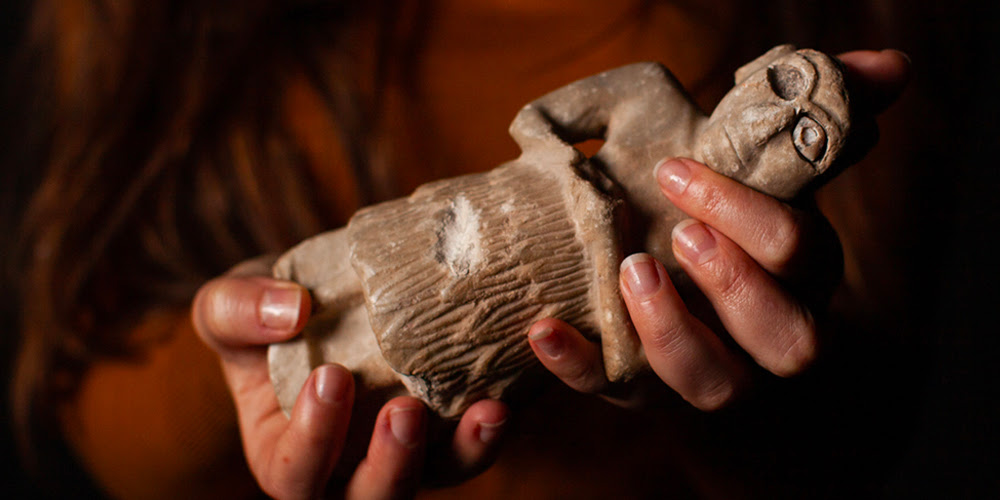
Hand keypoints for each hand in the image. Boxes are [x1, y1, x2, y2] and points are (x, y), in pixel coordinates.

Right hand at [192, 258, 508, 498]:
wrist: (316, 296)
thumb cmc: (260, 315)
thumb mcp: (228, 305)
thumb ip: (239, 310)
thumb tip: (291, 310)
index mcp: (284, 453)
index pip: (294, 469)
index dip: (314, 437)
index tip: (331, 377)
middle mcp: (345, 467)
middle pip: (372, 497)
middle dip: (392, 466)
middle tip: (406, 411)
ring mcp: (403, 448)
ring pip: (437, 475)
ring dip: (465, 452)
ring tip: (487, 411)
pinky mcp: (444, 421)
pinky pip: (473, 437)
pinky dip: (493, 422)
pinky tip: (510, 390)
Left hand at [527, 49, 911, 409]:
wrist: (680, 284)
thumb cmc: (726, 221)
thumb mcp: (762, 174)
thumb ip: (818, 124)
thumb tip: (888, 64)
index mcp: (801, 277)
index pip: (800, 254)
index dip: (747, 214)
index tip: (676, 170)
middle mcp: (770, 337)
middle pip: (787, 339)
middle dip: (734, 283)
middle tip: (679, 233)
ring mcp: (713, 373)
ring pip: (717, 386)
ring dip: (672, 332)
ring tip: (631, 271)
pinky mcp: (649, 393)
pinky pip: (621, 395)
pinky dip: (580, 366)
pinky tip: (543, 330)